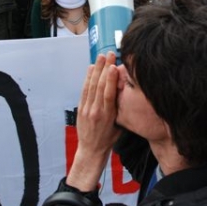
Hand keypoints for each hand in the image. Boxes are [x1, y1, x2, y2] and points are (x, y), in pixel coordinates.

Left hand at [66, 52, 120, 190]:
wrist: (91, 150)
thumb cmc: (109, 139)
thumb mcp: (119, 126)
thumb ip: (120, 109)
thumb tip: (125, 92)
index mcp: (108, 116)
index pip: (109, 94)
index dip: (111, 79)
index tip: (114, 66)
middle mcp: (96, 111)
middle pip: (100, 86)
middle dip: (104, 69)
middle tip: (109, 55)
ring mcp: (87, 109)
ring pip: (91, 86)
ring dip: (96, 69)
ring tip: (100, 57)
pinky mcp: (81, 108)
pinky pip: (84, 90)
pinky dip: (88, 78)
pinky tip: (90, 68)